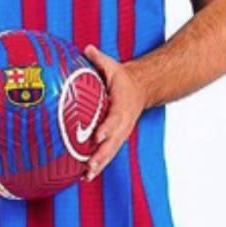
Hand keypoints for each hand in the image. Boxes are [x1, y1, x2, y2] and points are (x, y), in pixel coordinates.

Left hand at [83, 45, 147, 181]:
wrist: (140, 89)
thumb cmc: (121, 78)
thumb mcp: (113, 66)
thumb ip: (99, 59)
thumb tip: (87, 49)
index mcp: (121, 106)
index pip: (114, 119)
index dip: (107, 129)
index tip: (97, 137)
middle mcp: (123, 123)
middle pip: (113, 142)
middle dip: (101, 155)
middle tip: (89, 166)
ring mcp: (121, 133)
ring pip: (110, 152)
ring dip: (99, 166)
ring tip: (86, 177)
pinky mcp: (116, 139)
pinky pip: (107, 154)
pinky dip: (98, 166)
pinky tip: (84, 177)